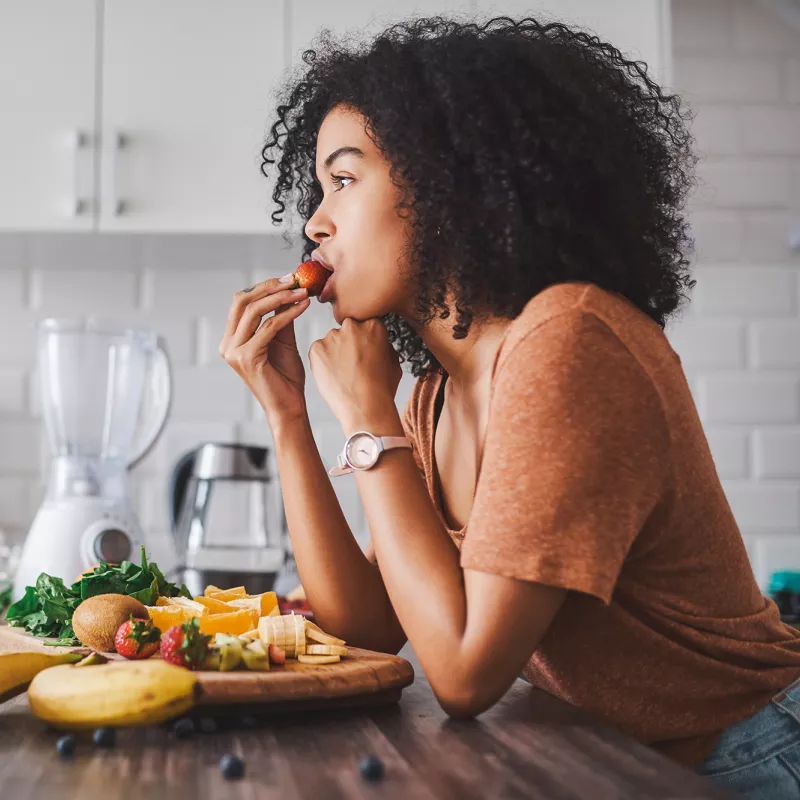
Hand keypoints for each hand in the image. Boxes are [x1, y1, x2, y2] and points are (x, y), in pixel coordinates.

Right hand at [219, 276, 310, 430]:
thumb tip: (287, 291)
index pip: (241, 302)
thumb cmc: (286, 378)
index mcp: (232, 339)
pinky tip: (303, 306)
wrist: (289, 406)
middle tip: (294, 280)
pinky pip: (269, 327)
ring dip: (280, 297)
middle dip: (269, 287)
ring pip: (254, 311)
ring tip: (302, 292)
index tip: (289, 278)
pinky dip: (288, 314)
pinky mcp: (246, 358)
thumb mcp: (282, 341)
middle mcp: (228, 344)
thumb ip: (280, 318)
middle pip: (242, 302)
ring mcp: (234, 352)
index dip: (264, 286)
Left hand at [308, 318, 402, 430]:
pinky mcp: (316, 349)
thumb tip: (378, 344)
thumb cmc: (381, 389)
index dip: (365, 341)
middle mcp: (351, 326)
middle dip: (349, 344)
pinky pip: (318, 352)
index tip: (364, 352)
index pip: (365, 325)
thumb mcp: (394, 362)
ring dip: (334, 353)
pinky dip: (322, 362)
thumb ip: (384, 346)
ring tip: (343, 374)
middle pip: (347, 331)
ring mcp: (332, 336)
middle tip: (353, 364)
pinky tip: (333, 376)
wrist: (365, 407)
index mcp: (373, 326)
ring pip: (331, 341)